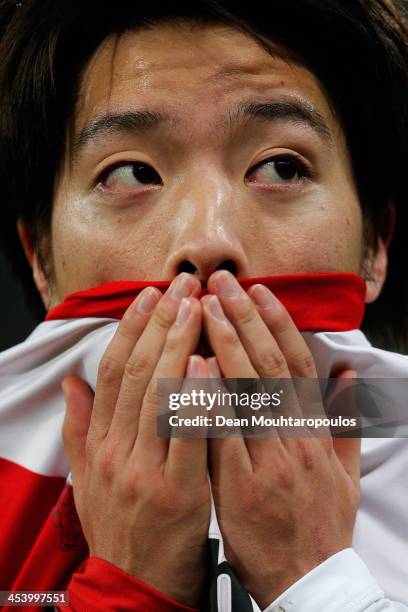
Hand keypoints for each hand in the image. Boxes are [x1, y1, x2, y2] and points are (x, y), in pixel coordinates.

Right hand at [61, 273, 210, 606]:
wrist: (135, 584)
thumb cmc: (119, 524)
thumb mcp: (87, 478)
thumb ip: (79, 428)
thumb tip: (70, 382)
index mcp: (100, 443)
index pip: (113, 371)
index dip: (132, 328)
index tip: (150, 293)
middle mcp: (117, 451)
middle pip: (138, 374)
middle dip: (161, 323)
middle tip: (183, 284)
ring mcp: (145, 471)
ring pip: (158, 397)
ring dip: (178, 346)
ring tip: (198, 306)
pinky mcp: (177, 492)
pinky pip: (187, 438)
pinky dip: (195, 398)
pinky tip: (208, 363)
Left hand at [201, 270, 359, 607]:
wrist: (307, 579)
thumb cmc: (321, 521)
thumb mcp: (345, 471)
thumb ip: (345, 419)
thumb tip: (346, 374)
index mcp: (315, 430)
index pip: (295, 363)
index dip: (276, 323)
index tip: (258, 290)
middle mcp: (294, 436)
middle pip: (267, 366)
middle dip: (243, 318)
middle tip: (220, 282)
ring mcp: (268, 459)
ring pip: (245, 392)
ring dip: (223, 344)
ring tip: (202, 307)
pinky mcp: (240, 485)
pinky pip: (224, 434)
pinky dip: (211, 397)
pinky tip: (194, 365)